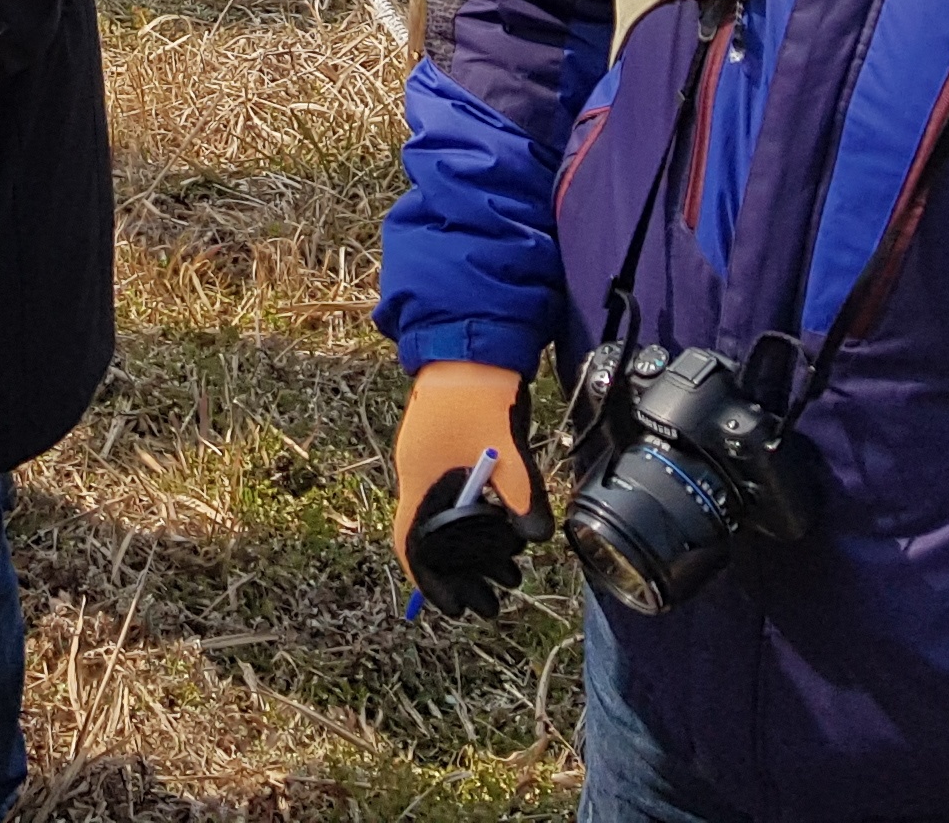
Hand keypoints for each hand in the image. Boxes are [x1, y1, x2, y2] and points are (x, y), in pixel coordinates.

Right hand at [392, 360, 545, 617]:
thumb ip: (521, 494)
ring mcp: (430, 459)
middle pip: (429, 538)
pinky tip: (503, 526)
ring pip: (443, 518)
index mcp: (422, 477)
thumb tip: (537, 538)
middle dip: (460, 574)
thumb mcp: (506, 448)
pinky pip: (453, 497)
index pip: (411, 544)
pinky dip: (474, 520)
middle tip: (493, 598)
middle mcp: (419, 472)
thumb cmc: (480, 394)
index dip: (429, 582)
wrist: (469, 340)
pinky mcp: (445, 447)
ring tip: (508, 571)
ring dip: (471, 550)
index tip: (454, 609)